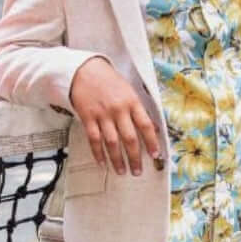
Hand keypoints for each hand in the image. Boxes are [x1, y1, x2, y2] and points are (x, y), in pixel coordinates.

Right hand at [68, 57, 161, 175]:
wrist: (85, 70)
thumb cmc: (109, 81)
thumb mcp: (129, 91)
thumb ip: (140, 110)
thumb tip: (153, 128)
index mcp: (132, 102)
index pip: (145, 125)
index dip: (152, 142)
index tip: (155, 154)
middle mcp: (118, 109)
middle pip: (130, 138)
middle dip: (135, 157)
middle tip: (138, 171)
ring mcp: (102, 115)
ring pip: (112, 142)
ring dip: (118, 159)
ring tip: (122, 171)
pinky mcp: (88, 118)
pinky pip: (94, 139)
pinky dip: (98, 153)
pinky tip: (102, 162)